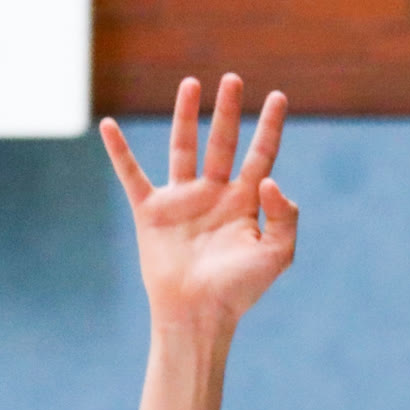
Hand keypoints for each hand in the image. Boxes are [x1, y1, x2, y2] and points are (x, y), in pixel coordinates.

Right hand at [101, 76, 297, 332]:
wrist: (200, 313)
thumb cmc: (240, 290)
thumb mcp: (276, 256)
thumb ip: (284, 218)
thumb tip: (272, 180)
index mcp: (245, 206)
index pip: (261, 158)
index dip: (271, 129)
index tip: (279, 98)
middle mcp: (215, 196)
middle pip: (223, 143)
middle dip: (229, 112)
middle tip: (233, 79)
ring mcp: (183, 201)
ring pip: (184, 147)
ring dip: (186, 116)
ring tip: (192, 84)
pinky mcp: (152, 211)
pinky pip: (131, 174)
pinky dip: (119, 151)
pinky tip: (108, 126)